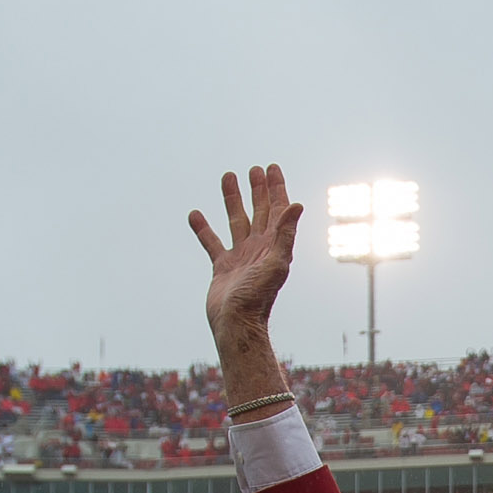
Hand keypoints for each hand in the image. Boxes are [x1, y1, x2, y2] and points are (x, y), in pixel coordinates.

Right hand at [189, 164, 302, 403]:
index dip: (276, 189)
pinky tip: (195, 214)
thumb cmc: (258, 298)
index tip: (271, 168)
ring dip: (232, 200)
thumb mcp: (276, 263)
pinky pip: (212, 242)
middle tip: (254, 169)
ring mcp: (240, 257)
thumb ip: (285, 234)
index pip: (278, 211)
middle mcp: (259, 249)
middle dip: (257, 190)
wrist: (236, 323)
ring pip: (236, 221)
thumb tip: (297, 205)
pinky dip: (204, 228)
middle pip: (259, 212)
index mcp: (274, 246)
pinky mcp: (222, 267)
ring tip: (227, 177)